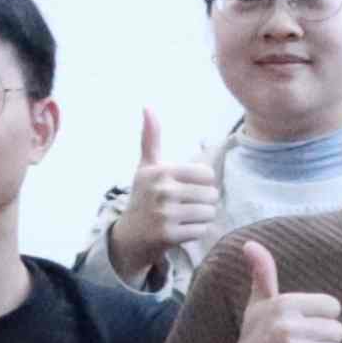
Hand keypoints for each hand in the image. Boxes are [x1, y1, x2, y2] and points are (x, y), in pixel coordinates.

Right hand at [112, 112, 220, 278]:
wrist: (130, 236)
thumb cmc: (144, 196)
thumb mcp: (146, 167)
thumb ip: (151, 137)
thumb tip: (147, 106)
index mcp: (160, 171)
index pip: (207, 174)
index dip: (201, 183)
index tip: (185, 187)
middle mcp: (161, 190)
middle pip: (211, 194)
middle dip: (203, 201)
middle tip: (185, 205)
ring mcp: (164, 214)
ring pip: (209, 212)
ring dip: (202, 217)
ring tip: (184, 217)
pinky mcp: (169, 235)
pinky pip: (202, 230)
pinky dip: (197, 232)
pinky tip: (181, 230)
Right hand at [215, 239, 341, 342]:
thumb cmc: (254, 340)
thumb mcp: (257, 306)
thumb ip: (263, 274)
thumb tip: (251, 244)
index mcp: (282, 305)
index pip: (333, 307)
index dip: (321, 319)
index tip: (302, 327)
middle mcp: (287, 327)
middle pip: (338, 331)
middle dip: (323, 342)